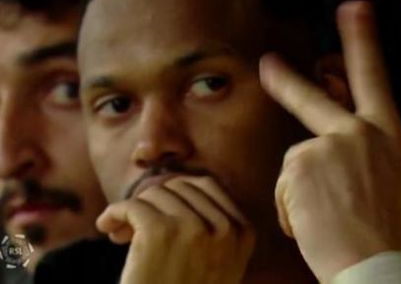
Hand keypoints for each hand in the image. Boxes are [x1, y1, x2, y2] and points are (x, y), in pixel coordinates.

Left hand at [97, 175, 254, 283]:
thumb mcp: (217, 266)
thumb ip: (214, 228)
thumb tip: (181, 183)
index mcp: (243, 233)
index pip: (207, 185)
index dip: (177, 193)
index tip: (157, 211)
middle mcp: (224, 227)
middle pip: (180, 186)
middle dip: (154, 201)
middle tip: (134, 225)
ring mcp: (193, 228)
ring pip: (155, 193)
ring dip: (133, 209)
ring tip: (121, 232)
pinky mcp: (160, 232)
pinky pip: (133, 205)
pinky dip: (114, 213)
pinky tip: (107, 227)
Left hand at [259, 0, 400, 282]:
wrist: (372, 267)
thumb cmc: (391, 232)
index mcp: (386, 134)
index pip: (373, 77)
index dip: (361, 39)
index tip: (352, 7)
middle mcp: (358, 131)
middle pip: (314, 98)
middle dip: (287, 80)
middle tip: (267, 64)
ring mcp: (328, 144)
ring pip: (298, 160)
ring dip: (302, 192)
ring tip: (327, 217)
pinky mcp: (301, 163)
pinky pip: (285, 185)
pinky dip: (291, 208)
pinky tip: (312, 224)